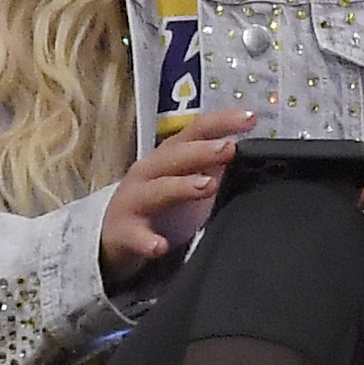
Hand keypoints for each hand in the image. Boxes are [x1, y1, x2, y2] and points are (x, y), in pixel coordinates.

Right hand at [100, 108, 255, 286]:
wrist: (114, 237)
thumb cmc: (158, 207)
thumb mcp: (187, 180)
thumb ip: (213, 165)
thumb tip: (246, 147)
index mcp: (168, 157)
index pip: (195, 131)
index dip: (221, 122)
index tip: (249, 118)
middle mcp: (150, 172)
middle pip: (175, 156)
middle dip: (202, 150)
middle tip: (229, 148)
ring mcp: (134, 201)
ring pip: (157, 190)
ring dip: (182, 187)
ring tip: (207, 186)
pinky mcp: (124, 232)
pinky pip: (136, 237)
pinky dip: (147, 241)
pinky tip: (160, 246)